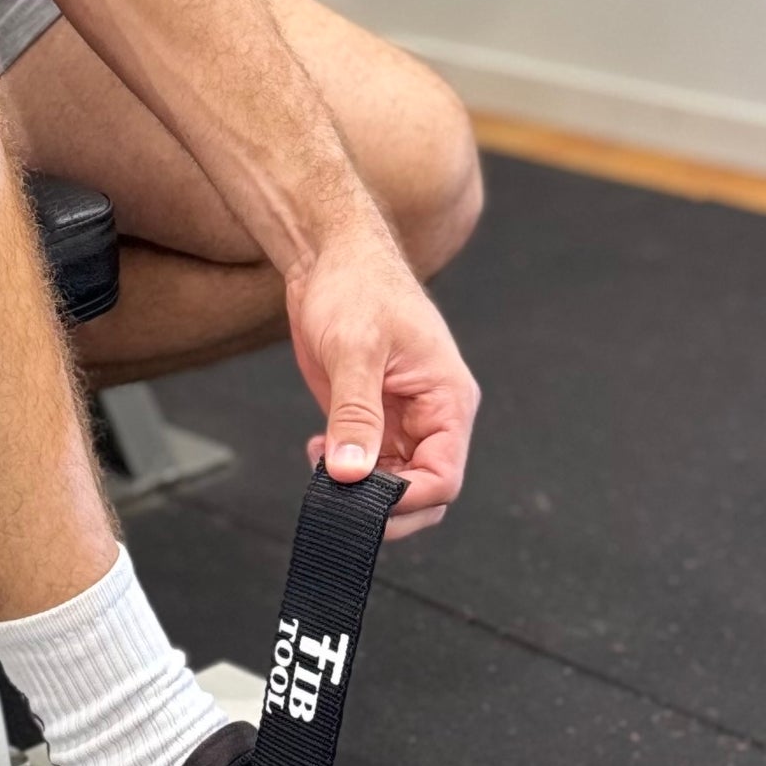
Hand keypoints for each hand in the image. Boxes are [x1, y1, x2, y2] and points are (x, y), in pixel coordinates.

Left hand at [287, 233, 480, 539]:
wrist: (329, 258)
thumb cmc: (355, 286)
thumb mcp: (354, 350)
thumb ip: (355, 413)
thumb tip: (352, 472)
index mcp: (447, 399)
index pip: (444, 477)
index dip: (407, 500)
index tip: (362, 503)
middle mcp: (432, 416)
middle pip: (426, 493)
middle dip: (384, 507)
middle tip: (338, 501)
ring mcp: (403, 421)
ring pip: (395, 485)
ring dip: (358, 491)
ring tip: (322, 467)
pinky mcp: (373, 419)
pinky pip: (370, 467)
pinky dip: (343, 472)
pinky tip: (318, 453)